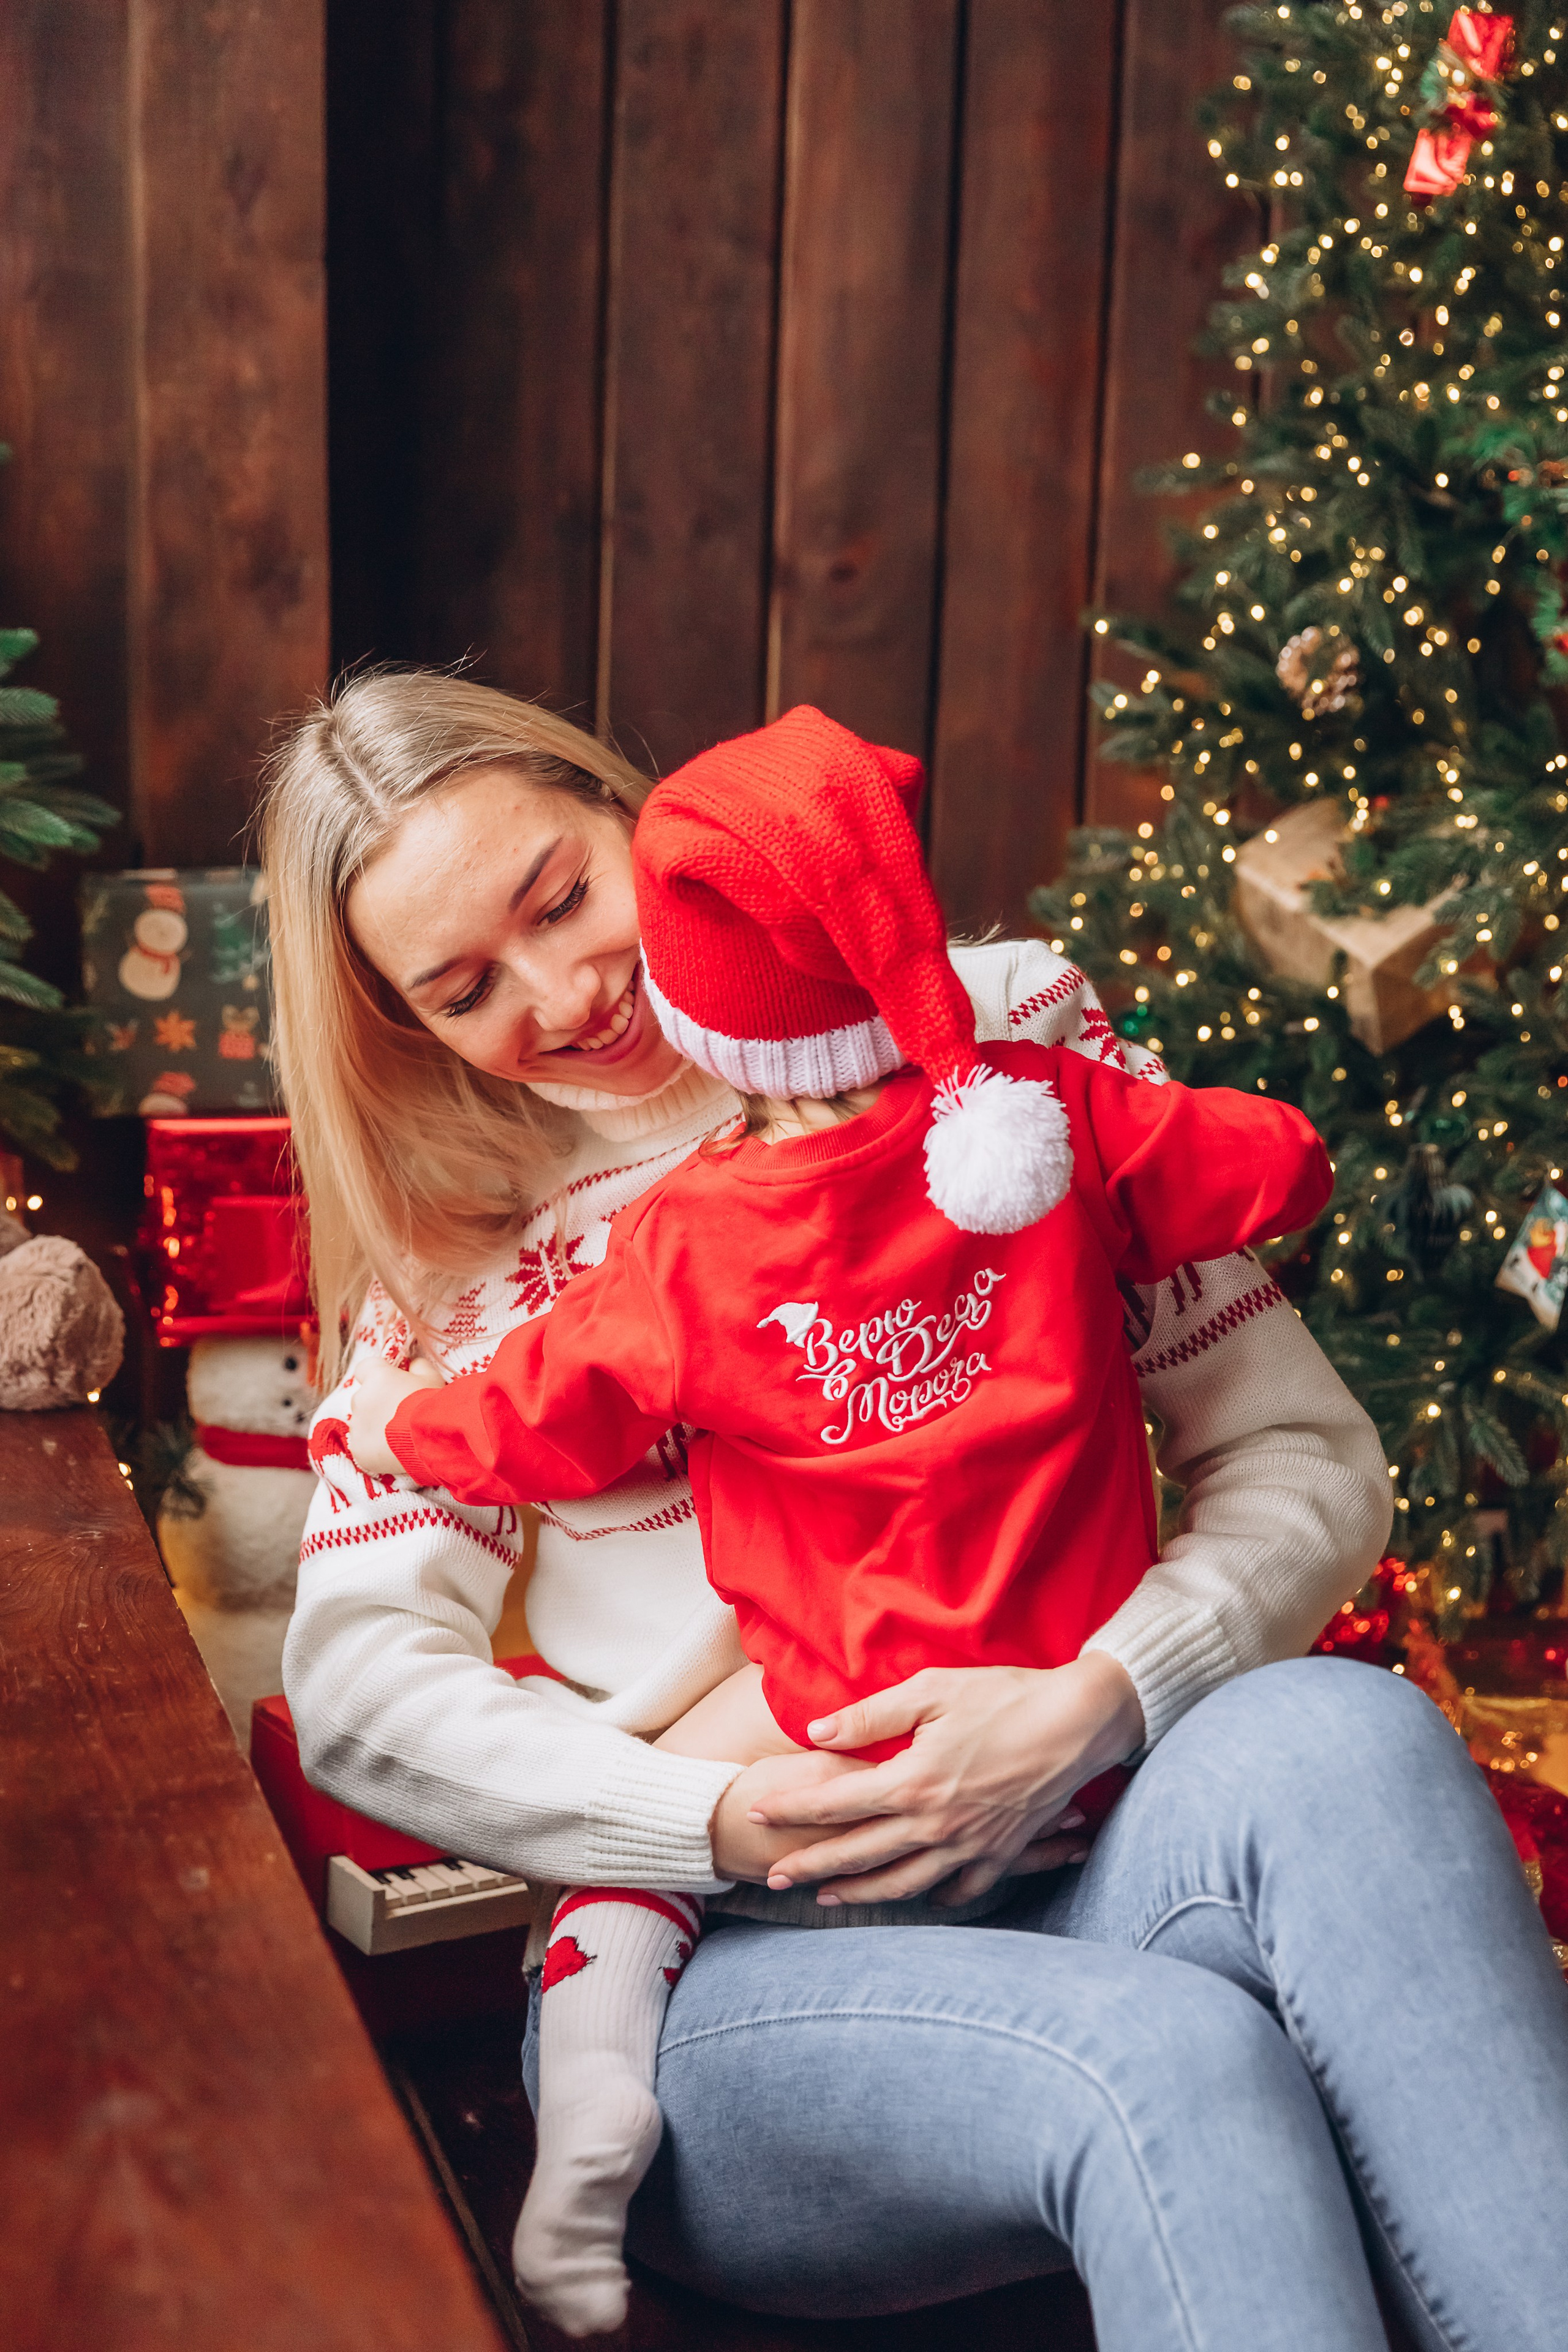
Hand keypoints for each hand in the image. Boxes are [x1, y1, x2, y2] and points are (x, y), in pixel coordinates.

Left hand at [346, 1354, 442, 1475]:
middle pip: (364, 1398)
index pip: (365, 1368)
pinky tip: (394, 1451)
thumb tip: (413, 1364)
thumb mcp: (432, 1378)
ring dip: (376, 1426)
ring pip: (363, 1422)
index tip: (390, 1383)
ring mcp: (357, 1425)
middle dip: (378, 1404)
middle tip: (401, 1415)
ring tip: (400, 1437)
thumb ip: (419, 1366)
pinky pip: (363, 1444)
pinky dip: (375, 1447)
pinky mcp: (358, 1448)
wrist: (430, 1441)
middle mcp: (361, 1398)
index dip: (377, 1375)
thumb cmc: (431, 1406)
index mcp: (376, 1377)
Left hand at [743, 1654, 1144, 1907]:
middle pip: (858, 1854)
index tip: (757, 1810)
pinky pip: (958, 1890)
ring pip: (902, 1883)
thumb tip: (816, 1733)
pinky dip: (932, 1897)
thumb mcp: (931, 1691)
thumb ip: (869, 1717)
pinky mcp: (1000, 1853)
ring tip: (827, 1899)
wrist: (1079, 1723)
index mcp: (913, 1782)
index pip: (835, 1802)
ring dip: (859, 1893)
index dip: (792, 1808)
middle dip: (810, 1866)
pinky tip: (916, 1895)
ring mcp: (969, 1846)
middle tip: (773, 1875)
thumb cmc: (1003, 1696)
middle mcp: (935, 1824)